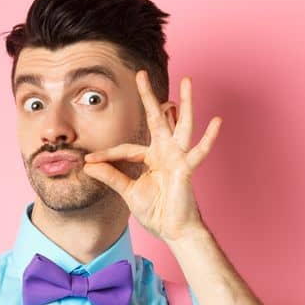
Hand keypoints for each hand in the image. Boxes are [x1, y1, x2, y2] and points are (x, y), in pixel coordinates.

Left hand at [81, 69, 221, 243]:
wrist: (172, 230)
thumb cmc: (155, 211)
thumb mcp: (127, 192)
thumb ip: (111, 176)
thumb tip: (88, 165)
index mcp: (151, 157)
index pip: (125, 148)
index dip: (106, 155)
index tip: (88, 159)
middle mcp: (165, 152)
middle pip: (156, 119)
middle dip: (148, 97)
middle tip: (140, 74)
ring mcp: (178, 158)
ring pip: (182, 125)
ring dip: (185, 102)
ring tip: (187, 80)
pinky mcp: (187, 169)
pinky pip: (199, 151)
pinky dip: (209, 138)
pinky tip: (216, 120)